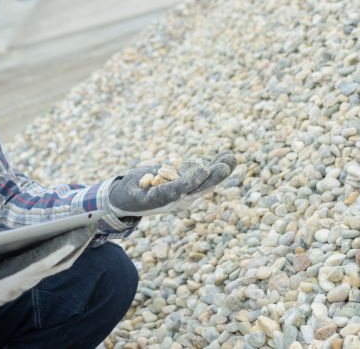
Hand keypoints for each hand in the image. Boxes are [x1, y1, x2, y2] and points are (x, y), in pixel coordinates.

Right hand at [0, 224, 96, 330]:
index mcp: (9, 280)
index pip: (40, 262)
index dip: (60, 247)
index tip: (77, 232)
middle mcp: (24, 280)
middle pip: (58, 262)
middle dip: (76, 243)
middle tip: (93, 221)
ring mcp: (29, 279)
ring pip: (59, 263)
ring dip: (75, 246)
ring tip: (89, 224)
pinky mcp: (28, 276)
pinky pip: (54, 263)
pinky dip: (66, 250)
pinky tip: (72, 237)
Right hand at [107, 152, 235, 217]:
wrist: (132, 200)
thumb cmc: (128, 193)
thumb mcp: (130, 190)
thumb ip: (141, 185)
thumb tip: (150, 180)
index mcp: (162, 202)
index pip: (178, 191)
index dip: (191, 181)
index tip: (202, 170)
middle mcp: (177, 200)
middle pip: (197, 188)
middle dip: (212, 177)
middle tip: (225, 167)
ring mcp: (185, 193)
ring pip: (205, 181)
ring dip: (218, 170)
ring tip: (232, 157)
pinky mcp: (188, 185)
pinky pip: (203, 176)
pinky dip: (214, 166)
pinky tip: (227, 157)